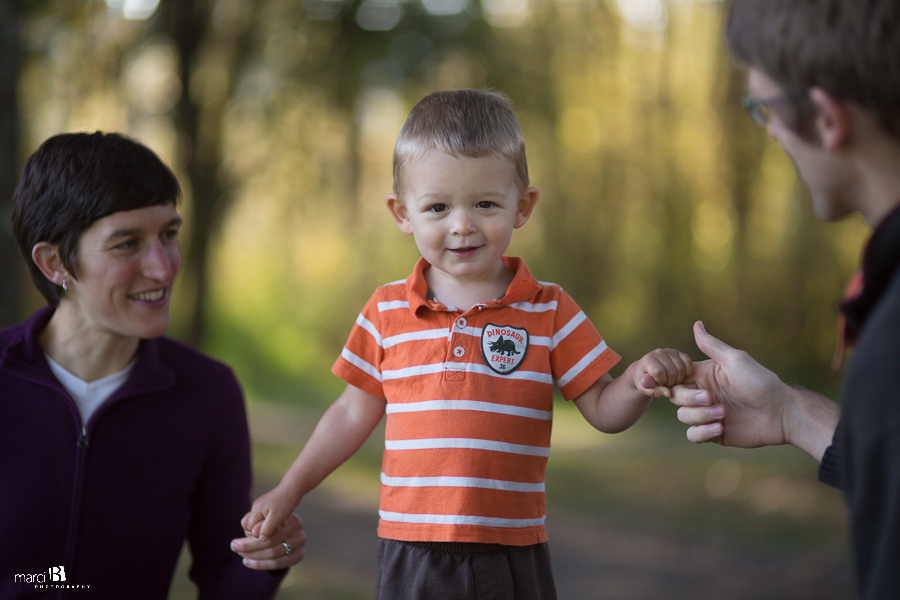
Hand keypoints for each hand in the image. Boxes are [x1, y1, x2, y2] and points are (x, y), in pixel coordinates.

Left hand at [231, 512, 305, 569]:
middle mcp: (300, 532)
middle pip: (271, 544)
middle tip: (234, 547)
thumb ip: (253, 519)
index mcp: (293, 520)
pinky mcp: (299, 556)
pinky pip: (278, 564)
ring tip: (240, 555)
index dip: (251, 538)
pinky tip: (248, 562)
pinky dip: (260, 565)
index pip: (270, 531)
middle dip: (250, 547)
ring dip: (254, 557)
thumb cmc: (270, 520)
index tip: (235, 541)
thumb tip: (246, 526)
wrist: (285, 529)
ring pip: (273, 556)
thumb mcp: (261, 516)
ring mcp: (301, 545)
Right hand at [241, 485, 298, 540]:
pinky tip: (281, 520)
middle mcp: (255, 507)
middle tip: (275, 528)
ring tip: (279, 525)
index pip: (248, 528)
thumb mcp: (276, 519)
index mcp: (255, 510)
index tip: (270, 531)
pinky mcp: (266, 506)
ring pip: (258, 522)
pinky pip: (264, 517)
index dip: (257, 533)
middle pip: (251, 525)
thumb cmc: (285, 504)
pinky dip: (271, 521)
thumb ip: (266, 529)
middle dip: (261, 529)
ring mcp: (260, 506)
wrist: (293, 489)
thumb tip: (259, 539)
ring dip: (267, 526)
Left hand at [635, 348, 693, 397]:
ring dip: (679, 379)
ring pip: (681, 367)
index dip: (661, 381)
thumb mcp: (646, 389)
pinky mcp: (678, 352)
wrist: (647, 372)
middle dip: (670, 382)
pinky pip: (688, 361)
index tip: (658, 384)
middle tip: (666, 384)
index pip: (659, 372)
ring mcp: (669, 351)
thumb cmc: (645, 381)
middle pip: (672, 371)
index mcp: (647, 360)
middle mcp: (658, 352)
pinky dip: (687, 371)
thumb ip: (656, 392)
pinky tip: (680, 376)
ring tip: (671, 381)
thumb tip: (668, 393)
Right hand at [669, 321, 790, 446]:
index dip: (670, 380)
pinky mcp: (713, 432)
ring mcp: (707, 414)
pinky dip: (702, 432)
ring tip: (724, 414)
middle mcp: (702, 394)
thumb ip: (712, 345)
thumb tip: (697, 323)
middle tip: (711, 398)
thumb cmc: (760, 382)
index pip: (675, 377)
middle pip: (676, 397)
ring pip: (683, 416)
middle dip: (691, 399)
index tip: (677, 382)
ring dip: (701, 416)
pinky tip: (720, 428)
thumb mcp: (735, 360)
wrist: (781, 413)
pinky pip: (693, 435)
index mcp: (704, 376)